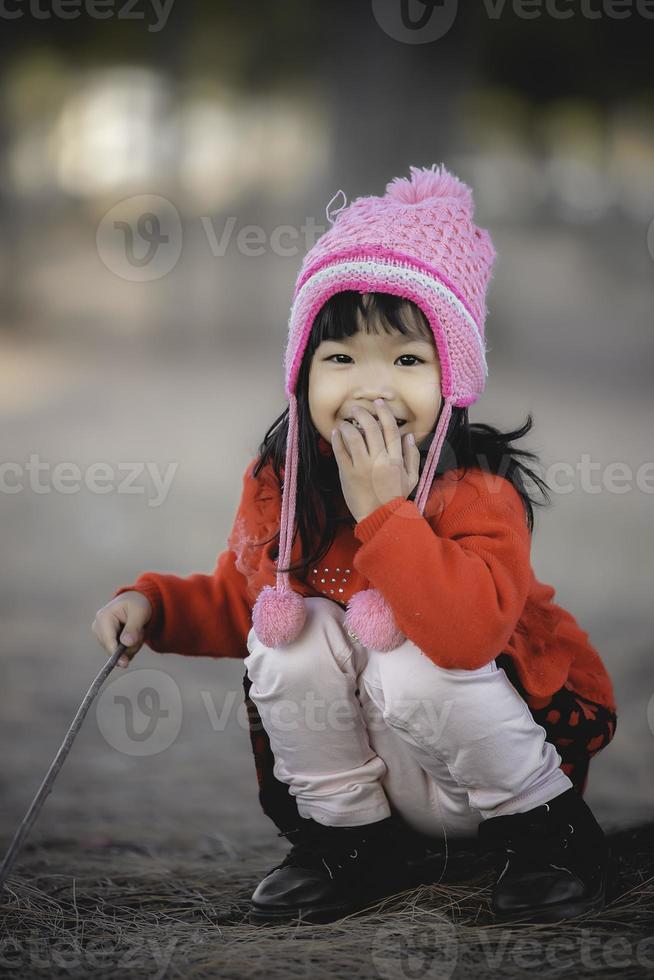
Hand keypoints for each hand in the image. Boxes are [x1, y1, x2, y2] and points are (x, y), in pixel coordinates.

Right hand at [92, 590, 152, 667]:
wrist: (135, 601)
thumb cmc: (137, 604)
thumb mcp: (139, 612)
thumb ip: (133, 627)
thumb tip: (126, 643)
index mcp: (104, 617)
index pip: (108, 640)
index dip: (116, 653)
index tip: (124, 663)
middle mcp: (98, 626)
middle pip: (112, 648)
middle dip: (130, 645)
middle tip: (139, 632)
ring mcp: (101, 635)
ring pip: (116, 652)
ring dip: (131, 646)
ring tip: (136, 631)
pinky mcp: (106, 641)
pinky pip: (118, 652)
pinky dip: (129, 647)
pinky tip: (132, 636)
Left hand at [331, 400, 419, 522]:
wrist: (380, 517)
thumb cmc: (396, 497)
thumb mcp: (412, 478)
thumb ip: (412, 456)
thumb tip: (409, 437)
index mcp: (395, 459)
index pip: (390, 429)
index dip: (384, 413)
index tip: (378, 404)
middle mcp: (379, 460)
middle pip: (371, 428)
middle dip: (363, 413)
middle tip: (356, 408)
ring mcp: (362, 466)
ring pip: (354, 437)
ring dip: (348, 425)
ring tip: (345, 421)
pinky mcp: (348, 474)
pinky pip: (341, 452)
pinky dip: (337, 439)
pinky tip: (336, 432)